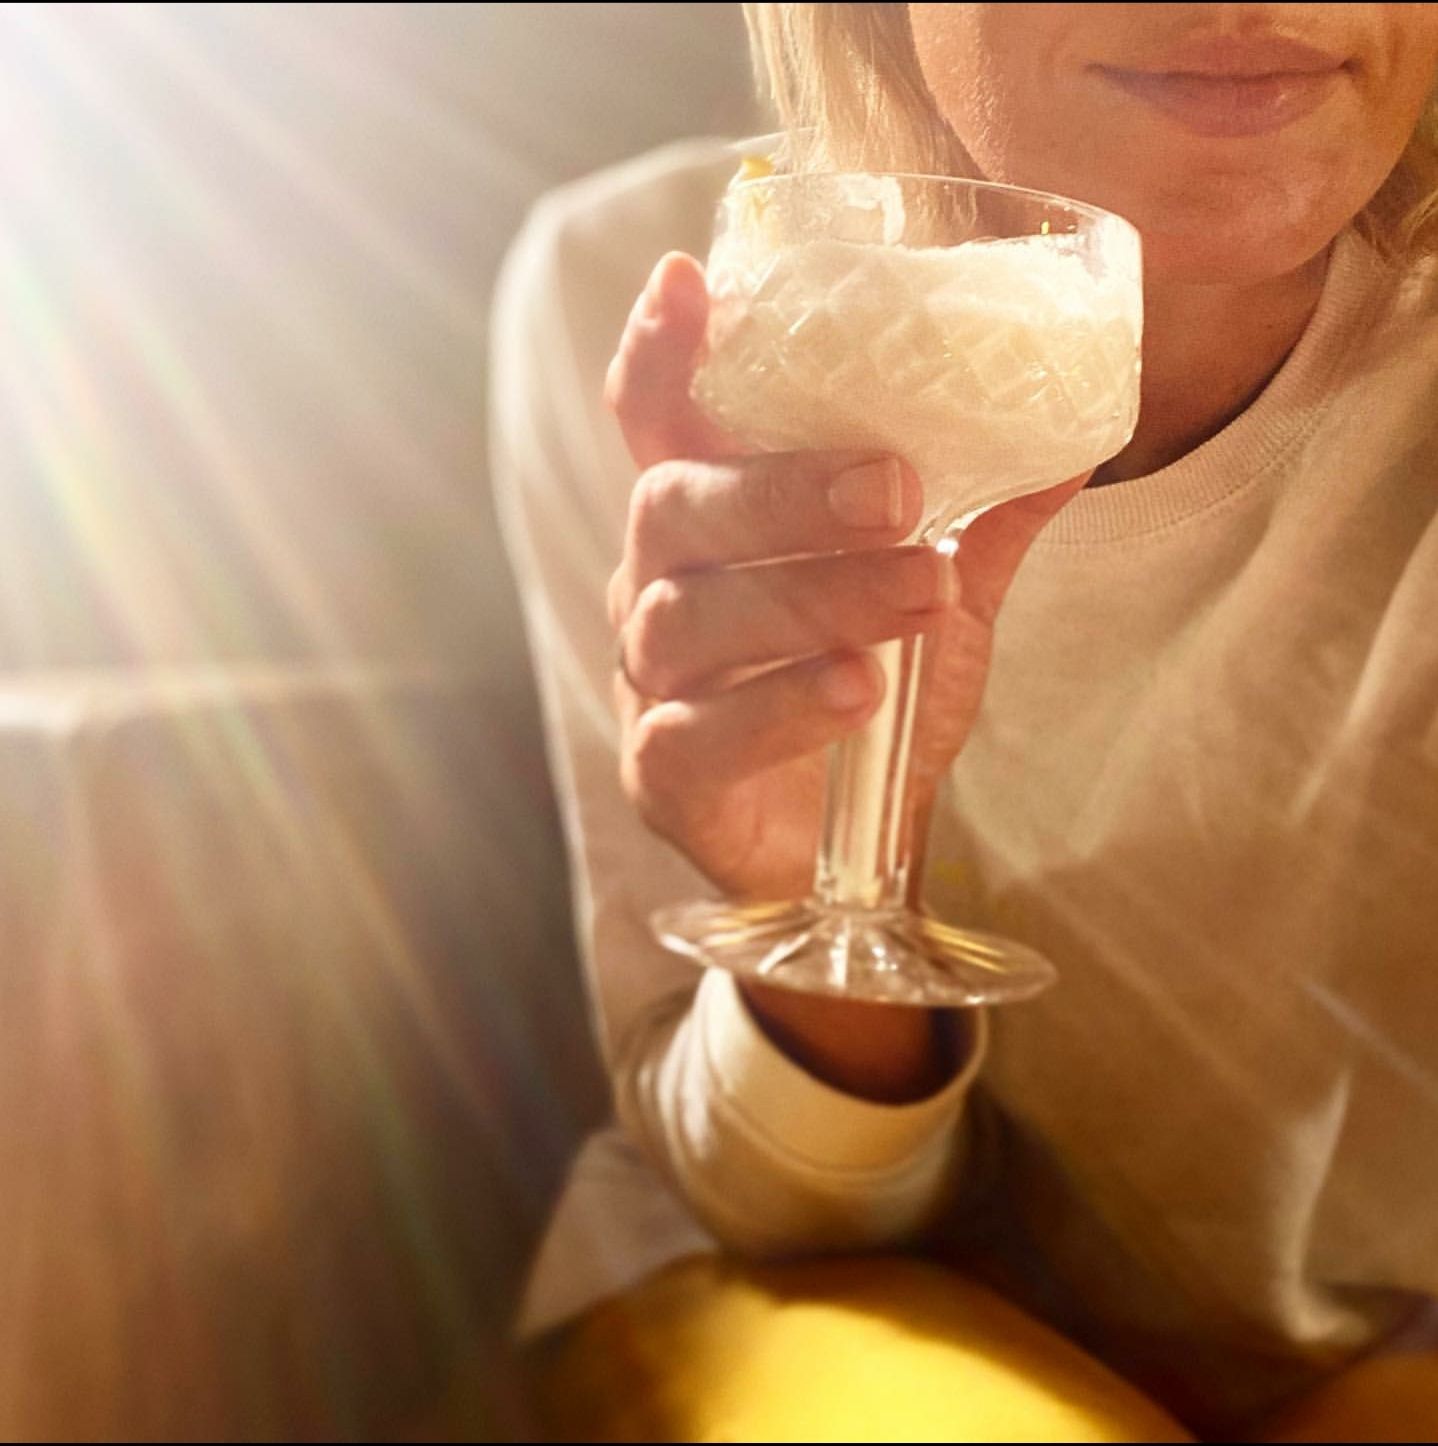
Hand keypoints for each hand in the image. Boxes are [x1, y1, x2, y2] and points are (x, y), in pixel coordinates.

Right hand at [607, 252, 1086, 905]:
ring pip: (689, 617)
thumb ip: (978, 522)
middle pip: (673, 507)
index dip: (662, 352)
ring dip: (808, 598)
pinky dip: (779, 706)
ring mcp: (650, 683)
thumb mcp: (934, 600)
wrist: (847, 843)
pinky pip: (696, 733)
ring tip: (915, 594)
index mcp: (711, 522)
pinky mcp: (661, 775)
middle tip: (892, 488)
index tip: (690, 281)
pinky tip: (856, 692)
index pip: (659, 419)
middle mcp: (659, 585)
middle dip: (780, 490)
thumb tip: (1075, 435)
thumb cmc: (869, 695)